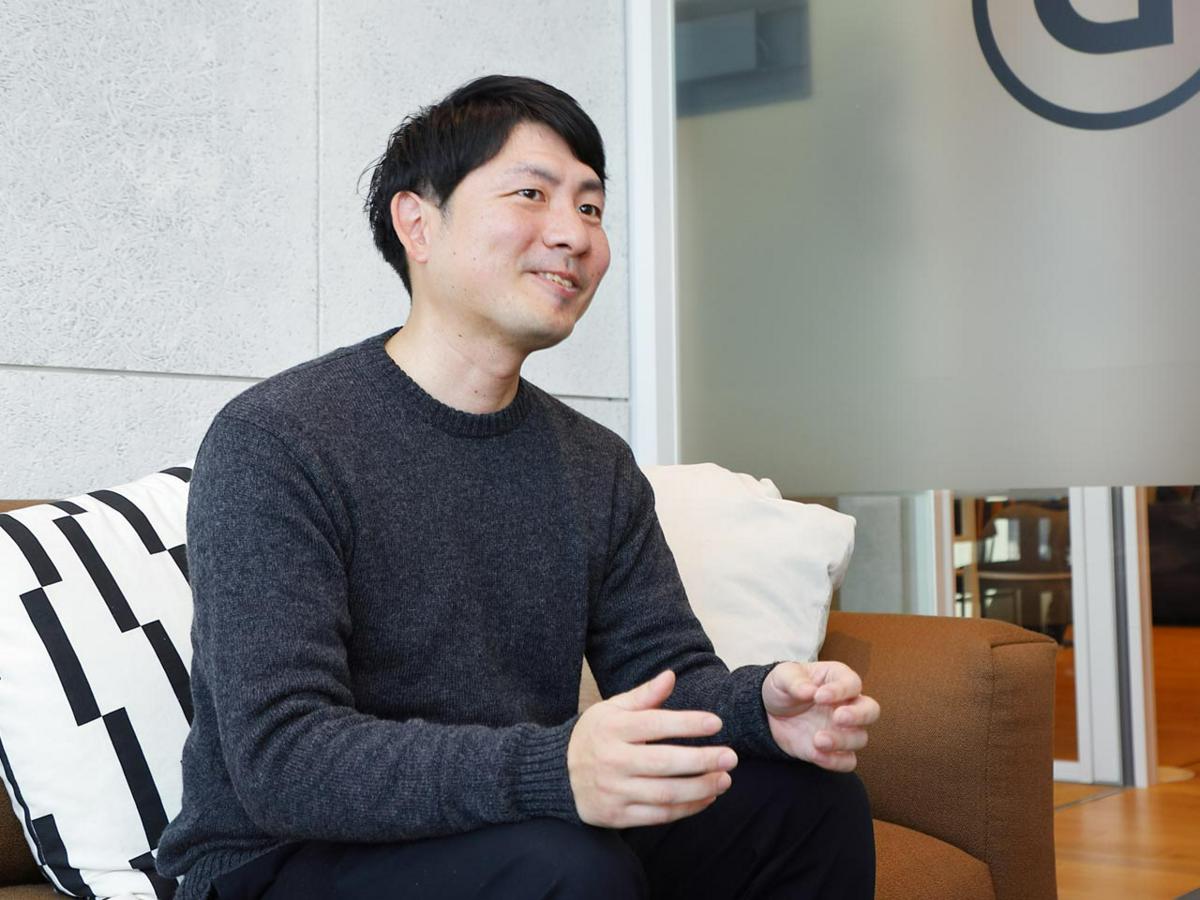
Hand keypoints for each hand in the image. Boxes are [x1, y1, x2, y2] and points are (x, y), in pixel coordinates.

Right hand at [567, 670, 737, 827]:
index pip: (655, 724)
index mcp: (612, 728)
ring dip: (700, 788)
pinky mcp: (616, 816)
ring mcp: (614, 791)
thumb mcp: (612, 709)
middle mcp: (612, 760)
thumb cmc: (593, 736)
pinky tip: (706, 798)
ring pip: (665, 793)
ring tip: (724, 779)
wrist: (556, 774)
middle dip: (702, 760)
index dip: (687, 723)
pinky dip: (687, 809)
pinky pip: (658, 816)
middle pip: (664, 763)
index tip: (716, 723)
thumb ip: (644, 695)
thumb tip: (671, 675)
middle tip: (731, 756)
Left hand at [761, 661, 879, 771]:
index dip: (840, 690)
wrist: (771, 712)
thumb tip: (808, 691)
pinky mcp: (834, 750)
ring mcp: (844, 729)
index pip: (852, 683)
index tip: (818, 696)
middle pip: (871, 710)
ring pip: (860, 738)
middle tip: (838, 718)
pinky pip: (847, 761)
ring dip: (842, 741)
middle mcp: (847, 704)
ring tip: (817, 739)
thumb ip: (795, 682)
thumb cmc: (784, 687)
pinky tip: (816, 755)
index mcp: (838, 679)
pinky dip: (835, 761)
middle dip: (859, 716)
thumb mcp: (782, 676)